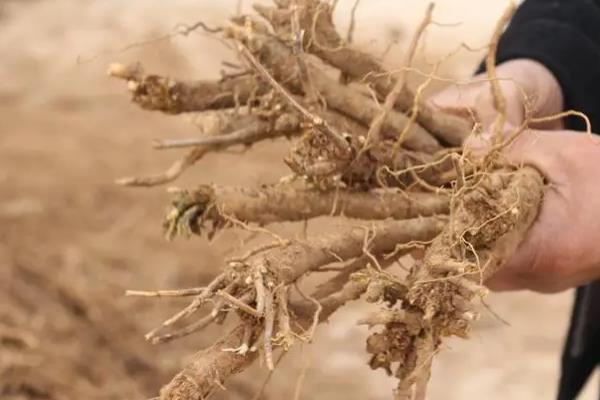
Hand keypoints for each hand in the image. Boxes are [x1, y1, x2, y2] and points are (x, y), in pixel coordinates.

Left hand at [430, 59, 599, 292]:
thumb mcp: (563, 155)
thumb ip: (511, 149)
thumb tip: (466, 145)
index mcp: (540, 253)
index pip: (469, 258)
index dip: (438, 238)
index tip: (415, 219)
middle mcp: (538, 277)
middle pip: (474, 266)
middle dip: (449, 239)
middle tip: (425, 211)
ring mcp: (546, 279)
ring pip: (490, 267)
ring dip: (470, 240)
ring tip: (448, 210)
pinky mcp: (551, 272)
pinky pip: (509, 263)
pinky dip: (492, 242)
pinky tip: (483, 217)